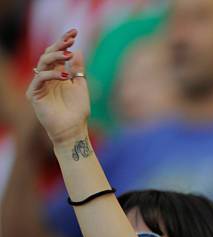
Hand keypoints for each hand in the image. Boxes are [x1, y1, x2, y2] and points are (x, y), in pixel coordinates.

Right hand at [26, 29, 89, 145]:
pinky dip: (51, 75)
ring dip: (55, 57)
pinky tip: (64, 75)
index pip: (58, 53)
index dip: (64, 41)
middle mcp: (47, 78)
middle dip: (59, 45)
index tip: (75, 32)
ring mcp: (39, 85)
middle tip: (70, 39)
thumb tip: (78, 51)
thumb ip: (78, 69)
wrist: (73, 130)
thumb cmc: (78, 111)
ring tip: (69, 55)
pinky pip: (39, 79)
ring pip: (42, 64)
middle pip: (48, 55)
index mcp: (57, 74)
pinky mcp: (34, 94)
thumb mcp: (81, 86)